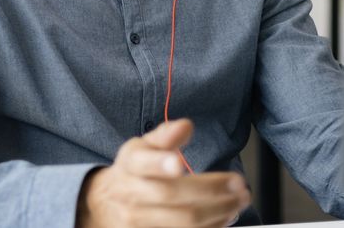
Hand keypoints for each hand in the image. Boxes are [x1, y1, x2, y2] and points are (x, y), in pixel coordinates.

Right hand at [76, 119, 250, 227]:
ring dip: (218, 212)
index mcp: (131, 164)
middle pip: (171, 195)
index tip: (178, 164)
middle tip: (239, 185)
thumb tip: (186, 125)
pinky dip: (211, 227)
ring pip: (183, 221)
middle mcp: (132, 193)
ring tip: (239, 201)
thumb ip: (165, 136)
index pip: (143, 163)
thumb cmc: (133, 172)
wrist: (104, 205)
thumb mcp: (142, 148)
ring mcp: (138, 221)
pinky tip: (225, 217)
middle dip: (211, 190)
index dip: (160, 164)